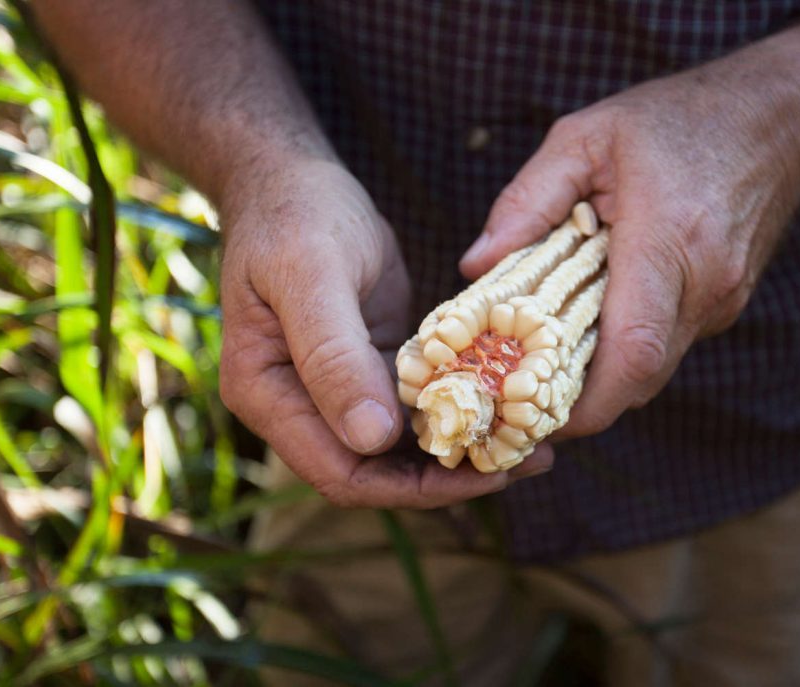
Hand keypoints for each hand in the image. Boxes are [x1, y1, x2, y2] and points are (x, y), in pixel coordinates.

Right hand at [218, 157, 551, 506]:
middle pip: (376, 472)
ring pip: (401, 448)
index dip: (411, 488)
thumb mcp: (311, 274)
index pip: (340, 472)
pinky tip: (505, 405)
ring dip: (461, 448)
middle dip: (449, 477)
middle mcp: (298, 405)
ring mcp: (336, 388)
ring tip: (532, 444)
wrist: (292, 178)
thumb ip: (333, 356)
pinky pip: (415, 407)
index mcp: (267, 395)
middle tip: (529, 463)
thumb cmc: (294, 215)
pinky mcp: (370, 366)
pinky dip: (457, 411)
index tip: (482, 473)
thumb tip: (371, 439)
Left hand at [460, 63, 799, 436]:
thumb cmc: (677, 119)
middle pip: (638, 377)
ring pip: (653, 367)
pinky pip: (668, 345)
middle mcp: (705, 284)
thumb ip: (528, 200)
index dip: (584, 401)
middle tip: (519, 400)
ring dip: (601, 375)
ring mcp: (722, 301)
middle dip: (579, 401)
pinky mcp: (725, 305)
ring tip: (544, 362)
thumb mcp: (586, 137)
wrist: (779, 118)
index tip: (532, 417)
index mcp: (669, 239)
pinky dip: (626, 348)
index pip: (631, 350)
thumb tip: (475, 265)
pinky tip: (591, 324)